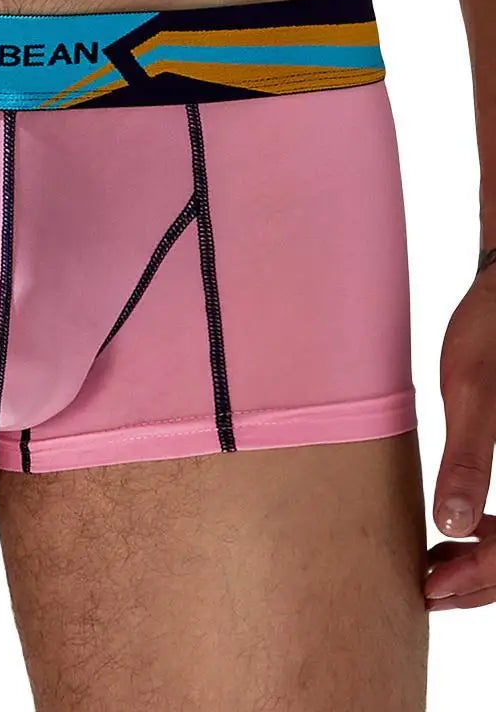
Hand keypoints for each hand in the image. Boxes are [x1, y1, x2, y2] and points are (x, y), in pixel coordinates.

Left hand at [425, 255, 495, 609]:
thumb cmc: (494, 329)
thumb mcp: (472, 391)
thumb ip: (468, 460)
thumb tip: (451, 526)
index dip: (482, 577)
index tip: (432, 587)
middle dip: (485, 581)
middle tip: (428, 589)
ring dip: (492, 564)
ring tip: (437, 569)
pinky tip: (460, 531)